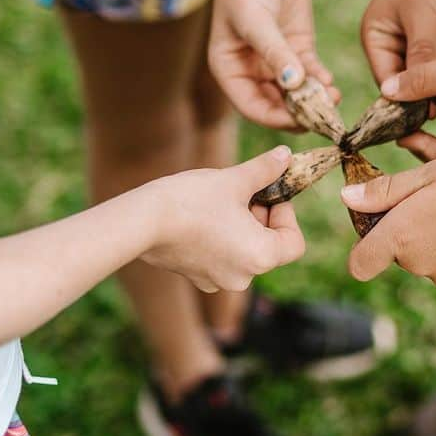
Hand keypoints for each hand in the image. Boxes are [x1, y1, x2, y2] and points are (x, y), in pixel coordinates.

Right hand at [142, 147, 305, 292]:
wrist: (142, 221)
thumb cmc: (193, 200)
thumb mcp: (236, 179)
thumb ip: (266, 170)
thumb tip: (286, 155)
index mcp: (261, 258)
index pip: (294, 242)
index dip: (286, 214)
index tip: (268, 193)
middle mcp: (243, 278)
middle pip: (269, 246)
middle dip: (261, 217)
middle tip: (244, 191)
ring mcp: (218, 280)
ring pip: (245, 251)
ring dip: (242, 226)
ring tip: (223, 201)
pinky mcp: (197, 276)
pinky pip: (222, 257)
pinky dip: (222, 238)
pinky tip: (203, 216)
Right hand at [202, 0, 335, 128]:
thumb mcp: (256, 18)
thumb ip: (274, 53)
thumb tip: (293, 85)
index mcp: (230, 69)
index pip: (252, 107)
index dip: (276, 118)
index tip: (301, 121)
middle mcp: (251, 70)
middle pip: (277, 105)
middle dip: (301, 112)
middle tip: (325, 116)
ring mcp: (277, 60)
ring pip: (297, 92)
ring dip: (315, 99)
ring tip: (334, 98)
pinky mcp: (297, 46)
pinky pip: (311, 73)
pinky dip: (321, 81)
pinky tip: (331, 84)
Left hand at [342, 155, 435, 298]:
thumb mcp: (431, 174)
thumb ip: (385, 190)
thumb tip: (346, 197)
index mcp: (402, 237)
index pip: (360, 263)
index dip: (365, 248)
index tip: (379, 227)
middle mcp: (420, 267)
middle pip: (402, 254)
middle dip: (412, 231)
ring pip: (433, 261)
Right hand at [361, 0, 435, 152]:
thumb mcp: (422, 14)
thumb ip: (419, 55)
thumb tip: (407, 94)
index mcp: (378, 36)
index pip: (387, 80)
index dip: (403, 102)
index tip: (423, 122)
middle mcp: (398, 43)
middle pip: (411, 84)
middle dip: (430, 98)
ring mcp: (424, 42)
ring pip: (435, 78)